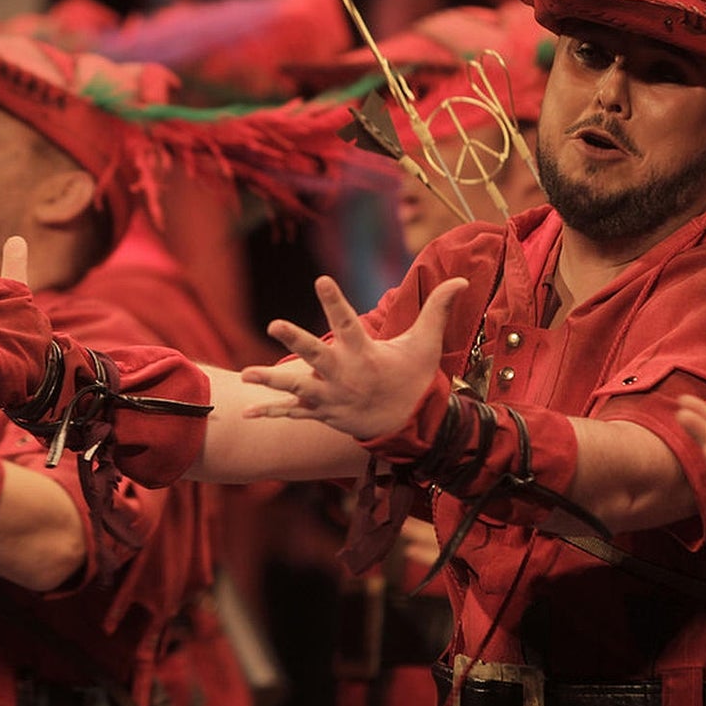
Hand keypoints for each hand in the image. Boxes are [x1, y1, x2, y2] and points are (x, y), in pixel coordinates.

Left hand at [240, 275, 467, 439]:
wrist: (410, 426)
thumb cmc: (415, 378)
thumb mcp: (426, 343)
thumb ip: (438, 308)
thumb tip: (461, 279)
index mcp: (365, 353)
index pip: (347, 321)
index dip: (334, 300)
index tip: (320, 279)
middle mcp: (345, 374)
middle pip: (316, 355)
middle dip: (295, 341)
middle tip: (274, 324)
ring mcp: (331, 396)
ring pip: (297, 387)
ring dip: (271, 381)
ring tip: (245, 374)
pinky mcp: (323, 412)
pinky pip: (293, 413)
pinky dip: (270, 413)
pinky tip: (245, 413)